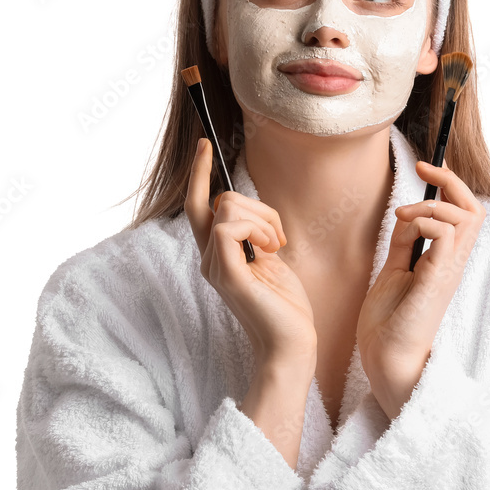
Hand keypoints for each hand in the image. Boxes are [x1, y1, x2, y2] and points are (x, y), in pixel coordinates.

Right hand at [184, 137, 317, 366]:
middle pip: (218, 200)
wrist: (291, 345)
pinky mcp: (228, 274)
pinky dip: (258, 228)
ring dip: (263, 218)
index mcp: (218, 255)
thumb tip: (249, 209)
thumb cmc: (285, 306)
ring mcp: (216, 267)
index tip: (205, 144)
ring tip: (277, 247)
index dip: (198, 173)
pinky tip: (272, 249)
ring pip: (228, 207)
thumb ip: (255, 234)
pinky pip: (231, 227)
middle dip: (258, 205)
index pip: (198, 205)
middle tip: (278, 237)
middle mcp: (209, 259)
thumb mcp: (269, 259)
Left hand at [356, 157, 485, 419]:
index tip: (423, 170)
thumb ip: (404, 244)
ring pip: (467, 216)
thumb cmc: (388, 324)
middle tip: (422, 172)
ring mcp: (448, 271)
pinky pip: (445, 234)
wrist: (385, 359)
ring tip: (403, 216)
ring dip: (433, 203)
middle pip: (475, 208)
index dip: (449, 186)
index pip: (464, 214)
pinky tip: (405, 230)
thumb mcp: (393, 271)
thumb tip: (408, 215)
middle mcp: (453, 263)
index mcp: (444, 261)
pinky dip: (425, 220)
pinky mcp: (437, 280)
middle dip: (451, 181)